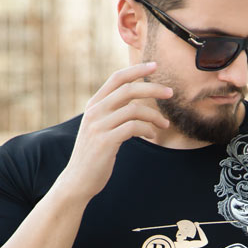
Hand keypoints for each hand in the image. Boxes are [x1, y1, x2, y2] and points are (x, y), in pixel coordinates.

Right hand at [62, 62, 171, 201]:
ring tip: (164, 124)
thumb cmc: (93, 156)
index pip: (116, 78)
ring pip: (134, 109)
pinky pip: (134, 127)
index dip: (137, 70)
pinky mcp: (106, 141)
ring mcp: (99, 126)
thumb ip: (111, 114)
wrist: (77, 181)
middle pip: (128, 89)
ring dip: (154, 115)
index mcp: (93, 105)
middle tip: (170, 93)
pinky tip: (152, 136)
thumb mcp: (99, 129)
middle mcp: (95, 112)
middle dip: (153, 88)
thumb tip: (135, 105)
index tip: (155, 66)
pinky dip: (148, 130)